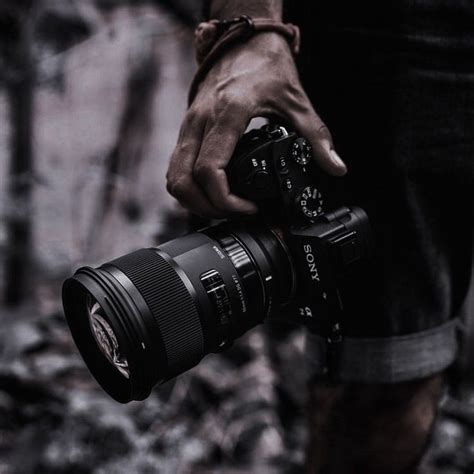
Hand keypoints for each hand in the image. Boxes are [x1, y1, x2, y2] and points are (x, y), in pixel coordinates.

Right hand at [166, 33, 346, 217]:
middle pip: (184, 181)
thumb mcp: (297, 102)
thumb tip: (335, 166)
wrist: (245, 39)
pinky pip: (175, 166)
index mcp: (227, 114)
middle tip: (235, 213)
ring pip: (174, 177)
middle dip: (208, 208)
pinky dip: (188, 187)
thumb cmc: (267, 65)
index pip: (210, 170)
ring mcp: (189, 124)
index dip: (225, 200)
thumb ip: (316, 137)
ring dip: (193, 201)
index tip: (249, 207)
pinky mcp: (187, 127)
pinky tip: (210, 192)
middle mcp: (201, 121)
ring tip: (223, 208)